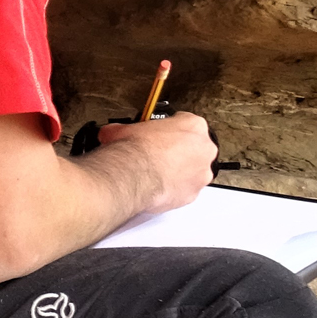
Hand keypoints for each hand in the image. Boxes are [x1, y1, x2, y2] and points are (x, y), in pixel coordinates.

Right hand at [97, 111, 216, 212]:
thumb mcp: (124, 129)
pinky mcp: (193, 194)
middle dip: (179, 152)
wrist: (132, 175)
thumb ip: (125, 129)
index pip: (187, 123)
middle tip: (160, 155)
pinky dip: (173, 190)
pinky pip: (185, 190)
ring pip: (193, 172)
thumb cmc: (135, 151)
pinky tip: (157, 187)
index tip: (161, 136)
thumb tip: (113, 132)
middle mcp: (203, 149)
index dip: (170, 130)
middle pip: (196, 148)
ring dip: (179, 172)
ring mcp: (201, 173)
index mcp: (193, 125)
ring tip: (157, 173)